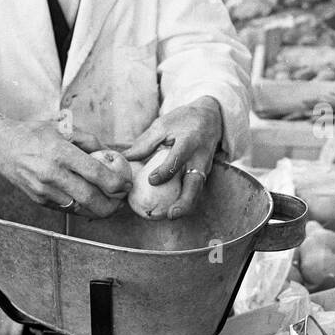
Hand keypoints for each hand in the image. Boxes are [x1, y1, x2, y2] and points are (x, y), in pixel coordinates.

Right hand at [0, 116, 127, 217]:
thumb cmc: (33, 134)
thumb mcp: (63, 129)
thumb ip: (90, 141)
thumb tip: (113, 154)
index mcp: (60, 152)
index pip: (95, 173)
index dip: (116, 182)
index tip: (126, 184)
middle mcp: (52, 173)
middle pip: (90, 197)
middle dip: (112, 204)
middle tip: (122, 201)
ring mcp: (44, 190)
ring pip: (80, 207)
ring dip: (100, 210)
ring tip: (112, 204)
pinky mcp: (39, 200)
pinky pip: (67, 208)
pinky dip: (83, 208)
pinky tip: (92, 203)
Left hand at [124, 98, 223, 219]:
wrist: (210, 118)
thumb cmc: (183, 120)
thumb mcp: (163, 125)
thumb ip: (145, 143)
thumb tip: (123, 159)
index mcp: (189, 142)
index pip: (178, 159)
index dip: (165, 171)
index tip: (151, 180)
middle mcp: (200, 158)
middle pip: (195, 183)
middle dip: (185, 201)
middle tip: (171, 214)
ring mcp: (204, 168)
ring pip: (197, 192)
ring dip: (185, 206)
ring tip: (169, 217)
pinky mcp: (202, 175)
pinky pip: (194, 191)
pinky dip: (184, 202)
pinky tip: (169, 210)